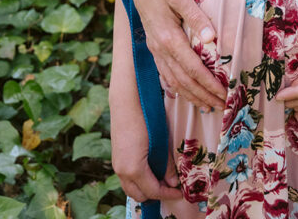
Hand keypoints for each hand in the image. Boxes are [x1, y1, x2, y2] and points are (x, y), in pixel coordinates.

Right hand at [110, 88, 182, 202]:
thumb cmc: (146, 118)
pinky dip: (139, 181)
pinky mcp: (116, 159)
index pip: (153, 191)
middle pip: (140, 195)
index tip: (181, 192)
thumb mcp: (160, 142)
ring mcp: (117, 166)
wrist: (126, 102)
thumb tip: (174, 182)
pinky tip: (150, 171)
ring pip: (131, 189)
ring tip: (162, 180)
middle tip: (172, 187)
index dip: (169, 194)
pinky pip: (127, 179)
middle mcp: (122, 171)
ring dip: (146, 189)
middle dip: (157, 195)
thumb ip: (166, 164)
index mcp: (134, 169)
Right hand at [126, 0, 225, 108]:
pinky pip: (164, 73)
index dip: (209, 84)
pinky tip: (179, 93)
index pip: (193, 69)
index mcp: (169, 39)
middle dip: (202, 95)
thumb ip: (196, 17)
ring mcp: (155, 49)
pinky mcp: (153, 46)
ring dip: (190, 95)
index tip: (224, 94)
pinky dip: (174, 87)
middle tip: (220, 106)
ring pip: (173, 80)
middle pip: (183, 81)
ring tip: (205, 105)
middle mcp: (161, 49)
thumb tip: (212, 39)